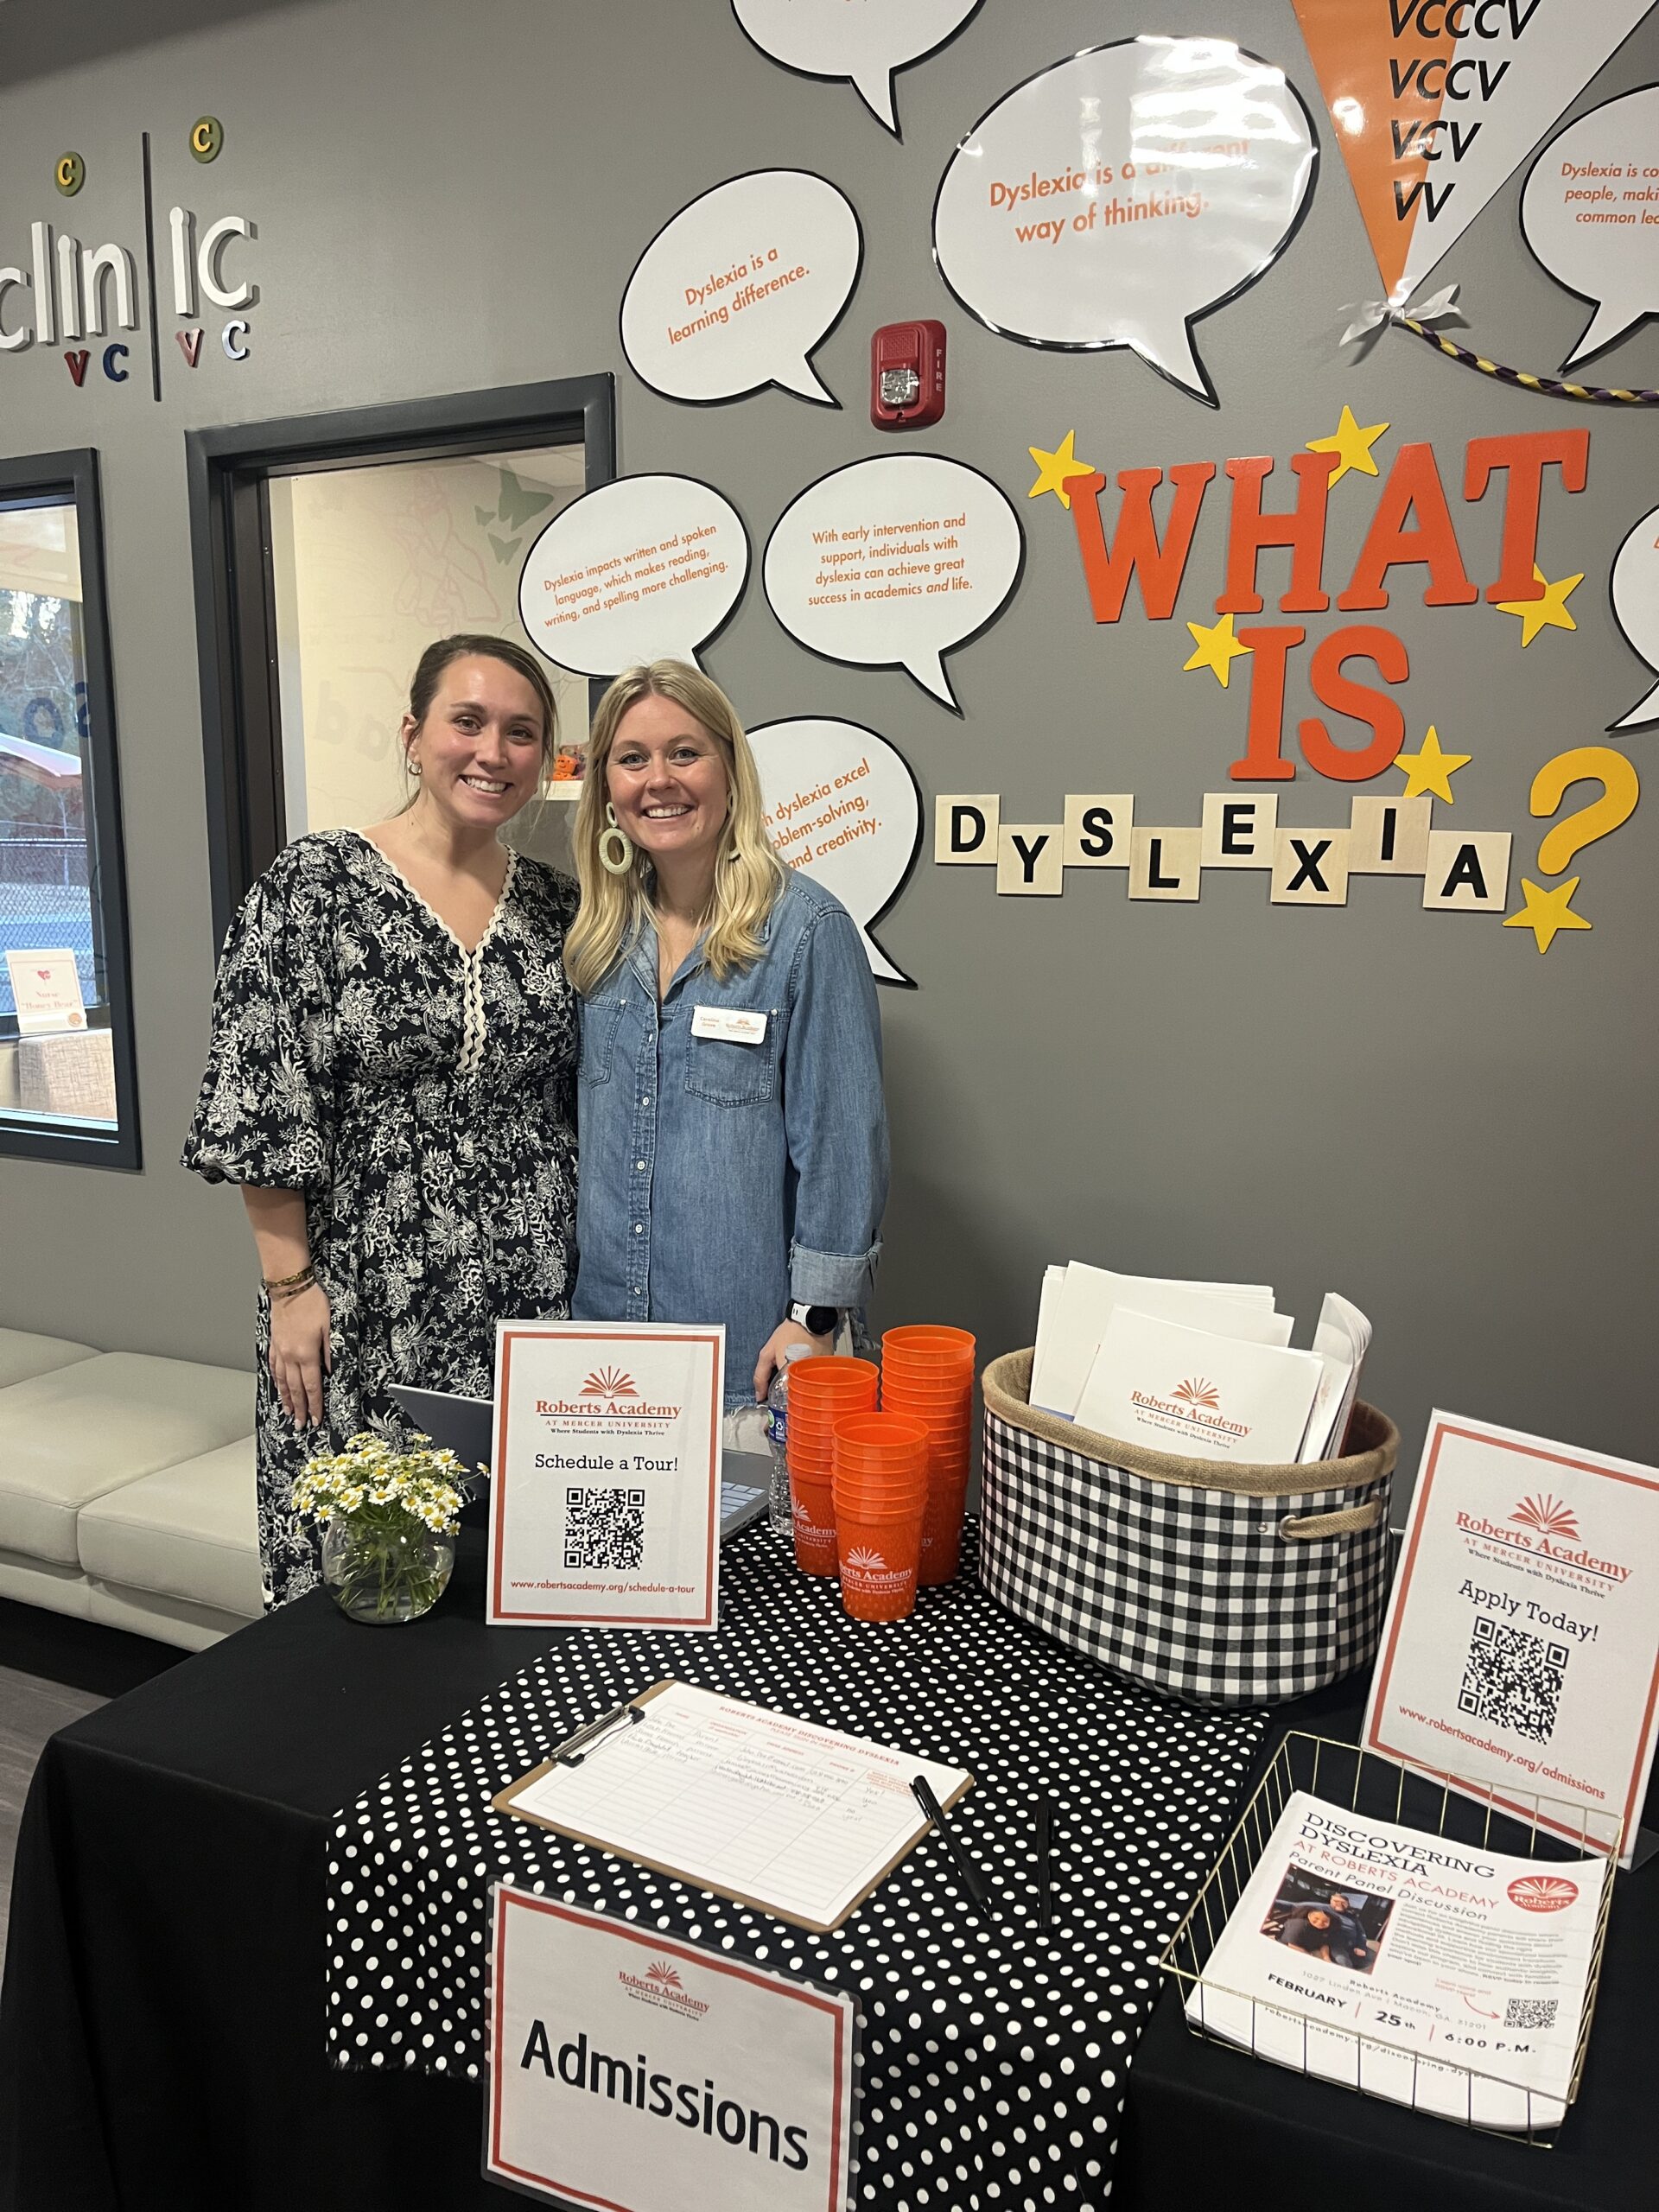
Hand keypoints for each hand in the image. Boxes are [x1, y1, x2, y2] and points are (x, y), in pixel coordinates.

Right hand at [268, 1281, 331, 1425]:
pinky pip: (274, 1367)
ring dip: (286, 1399)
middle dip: (299, 1409)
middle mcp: (291, 1356)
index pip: (311, 1387)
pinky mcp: (274, 1344)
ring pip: (282, 1381)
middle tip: (300, 1424)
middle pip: (296, 1389)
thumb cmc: (312, 1303)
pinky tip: (278, 1387)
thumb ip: (331, 1352)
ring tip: (288, 1413)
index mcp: (306, 1354)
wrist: (290, 1288)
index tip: (315, 1419)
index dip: (314, 1405)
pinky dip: (276, 1381)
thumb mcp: (330, 1327)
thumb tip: (332, 1371)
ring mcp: (280, 1351)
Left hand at [753, 1318, 831, 1401]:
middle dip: (793, 1395)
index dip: (781, 1404)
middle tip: (788, 1387)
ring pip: (811, 1389)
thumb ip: (760, 1376)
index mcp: (791, 1377)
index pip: (786, 1402)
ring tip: (799, 1375)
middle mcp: (808, 1378)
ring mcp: (820, 1374)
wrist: (811, 1319)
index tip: (778, 1403)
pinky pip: (819, 1379)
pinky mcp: (828, 1369)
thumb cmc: (790, 1333)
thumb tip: (759, 1396)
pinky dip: (813, 1377)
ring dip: (805, 1386)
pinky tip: (808, 1368)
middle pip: (800, 1396)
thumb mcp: (767, 1353)